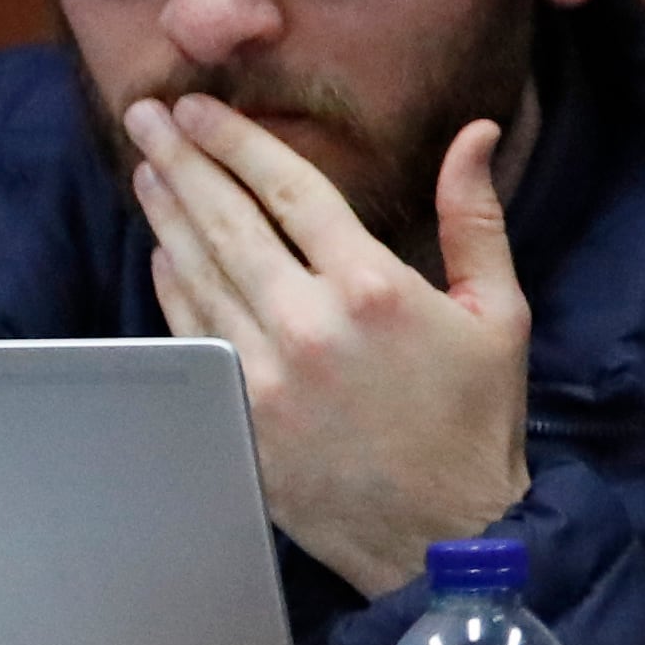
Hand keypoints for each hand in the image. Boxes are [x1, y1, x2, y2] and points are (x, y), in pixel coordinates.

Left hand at [132, 99, 531, 599]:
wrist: (443, 536)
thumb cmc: (477, 419)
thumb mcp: (499, 312)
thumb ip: (477, 217)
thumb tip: (474, 133)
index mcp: (374, 288)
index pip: (291, 190)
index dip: (240, 142)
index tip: (202, 108)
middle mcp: (308, 324)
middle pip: (228, 222)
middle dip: (183, 161)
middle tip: (148, 115)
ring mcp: (263, 375)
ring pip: (198, 274)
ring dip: (166, 214)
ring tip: (145, 167)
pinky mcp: (239, 417)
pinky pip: (191, 336)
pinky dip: (170, 287)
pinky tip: (160, 251)